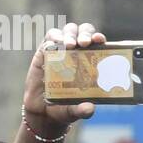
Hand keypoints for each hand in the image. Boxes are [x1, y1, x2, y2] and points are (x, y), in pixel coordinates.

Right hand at [21, 21, 103, 137]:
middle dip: (85, 33)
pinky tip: (55, 45)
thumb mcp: (75, 110)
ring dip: (70, 34)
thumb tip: (89, 109)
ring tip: (69, 45)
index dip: (99, 38)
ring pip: (68, 31)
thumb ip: (82, 110)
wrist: (42, 112)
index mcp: (91, 62)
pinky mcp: (44, 52)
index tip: (100, 41)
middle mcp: (77, 52)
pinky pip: (49, 38)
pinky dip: (53, 38)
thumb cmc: (64, 108)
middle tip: (83, 43)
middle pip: (84, 31)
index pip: (98, 43)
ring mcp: (61, 50)